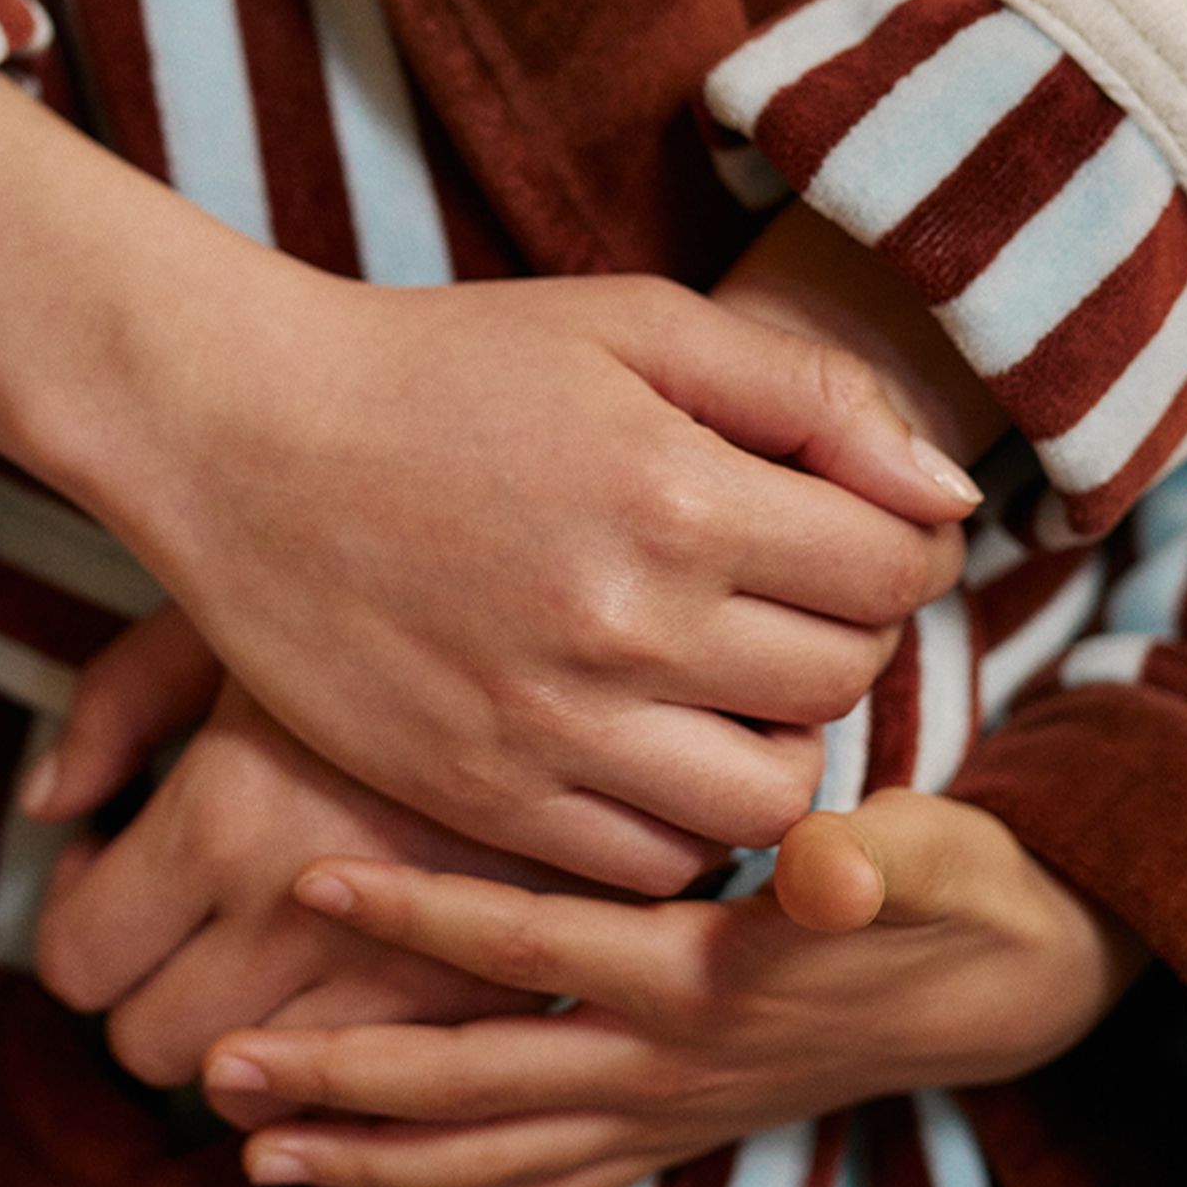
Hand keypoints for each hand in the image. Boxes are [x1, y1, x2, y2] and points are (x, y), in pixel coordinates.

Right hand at [0, 84, 974, 885]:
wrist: (239, 437)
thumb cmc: (445, 363)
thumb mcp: (634, 324)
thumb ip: (811, 391)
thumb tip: (948, 495)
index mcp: (682, 494)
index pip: (897, 569)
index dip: (900, 544)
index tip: (849, 525)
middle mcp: (628, 626)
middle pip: (846, 682)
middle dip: (842, 634)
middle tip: (780, 591)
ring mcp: (553, 727)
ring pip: (771, 800)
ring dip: (777, 743)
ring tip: (726, 682)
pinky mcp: (486, 795)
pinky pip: (654, 862)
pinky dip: (681, 819)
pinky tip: (647, 743)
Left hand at [32, 648, 551, 1085]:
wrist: (591, 635)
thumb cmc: (389, 600)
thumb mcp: (236, 616)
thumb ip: (118, 702)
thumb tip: (47, 806)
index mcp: (224, 820)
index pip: (78, 962)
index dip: (73, 919)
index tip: (109, 868)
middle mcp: (302, 922)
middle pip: (155, 1048)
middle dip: (142, 986)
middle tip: (175, 915)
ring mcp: (403, 977)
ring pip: (258, 1101)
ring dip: (239, 1041)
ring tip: (260, 950)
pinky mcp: (492, 1004)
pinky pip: (369, 1105)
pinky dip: (339, 1069)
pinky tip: (342, 988)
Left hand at [194, 793, 1143, 1186]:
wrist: (1016, 992)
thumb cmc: (960, 892)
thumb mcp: (938, 858)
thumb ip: (875, 862)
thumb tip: (825, 869)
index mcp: (705, 977)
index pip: (533, 941)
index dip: (420, 910)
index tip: (304, 876)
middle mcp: (668, 1064)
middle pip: (476, 1079)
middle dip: (342, 1075)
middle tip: (209, 1063)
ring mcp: (666, 1115)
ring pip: (492, 1157)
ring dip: (368, 1158)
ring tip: (246, 1150)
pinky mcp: (673, 1138)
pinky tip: (366, 1183)